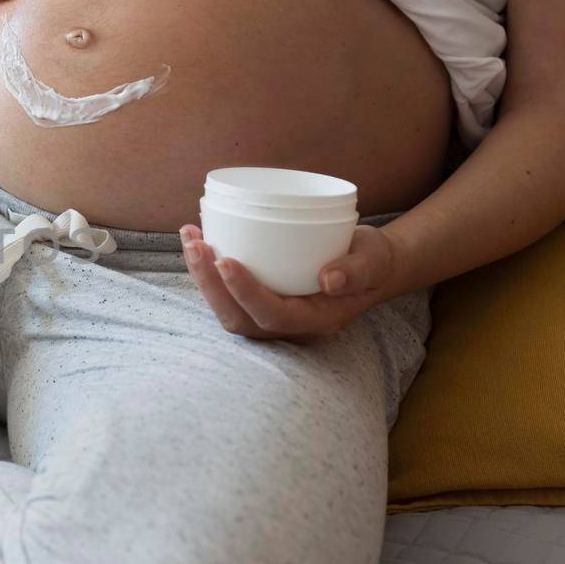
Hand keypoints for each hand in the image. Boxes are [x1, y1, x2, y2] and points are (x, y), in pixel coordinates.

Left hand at [177, 223, 401, 341]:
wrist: (369, 265)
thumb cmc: (372, 260)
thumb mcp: (374, 260)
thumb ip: (358, 269)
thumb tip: (329, 279)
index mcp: (316, 320)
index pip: (273, 316)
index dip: (245, 292)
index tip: (225, 260)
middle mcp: (289, 327)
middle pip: (239, 319)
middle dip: (210, 284)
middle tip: (196, 245)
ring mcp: (271, 317)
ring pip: (227, 310)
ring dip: (202, 277)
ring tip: (190, 237)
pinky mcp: (259, 302)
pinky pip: (226, 296)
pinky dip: (206, 271)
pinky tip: (196, 238)